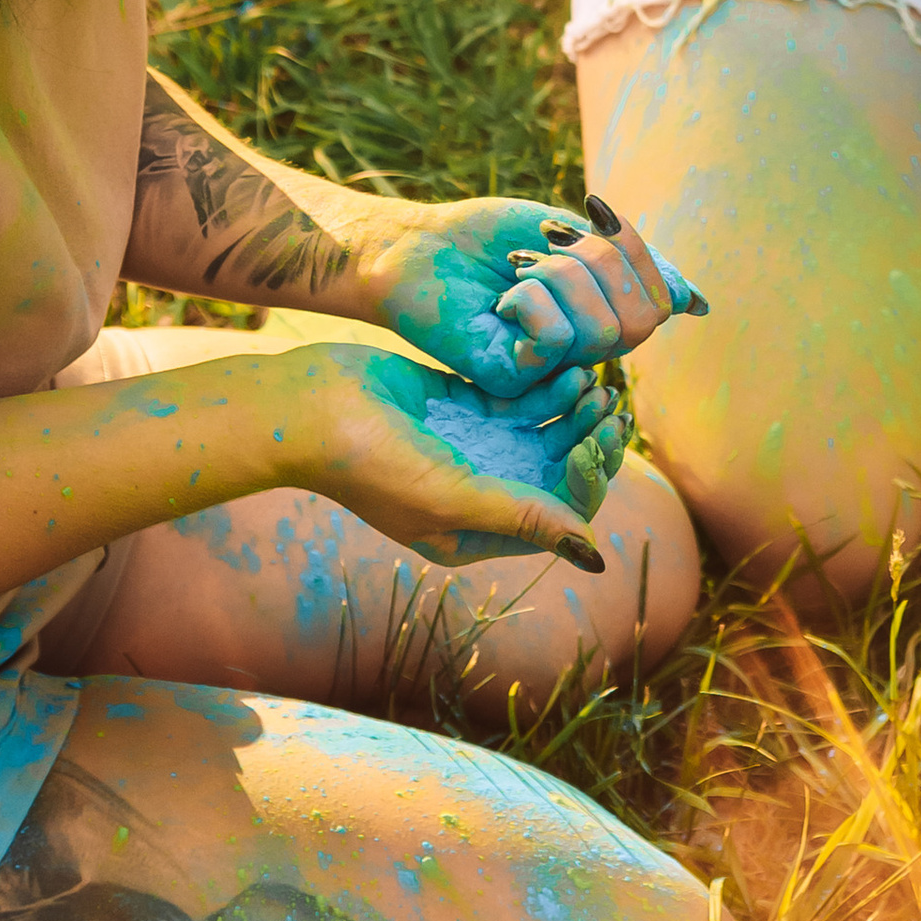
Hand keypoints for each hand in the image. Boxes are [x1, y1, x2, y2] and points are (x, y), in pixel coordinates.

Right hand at [272, 340, 633, 572]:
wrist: (307, 406)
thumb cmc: (369, 462)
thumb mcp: (449, 495)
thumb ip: (521, 515)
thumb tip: (592, 552)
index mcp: (471, 532)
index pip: (552, 518)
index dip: (586, 484)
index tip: (599, 444)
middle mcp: (475, 493)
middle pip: (553, 472)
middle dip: (587, 443)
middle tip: (613, 410)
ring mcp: (467, 446)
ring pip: (540, 432)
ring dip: (571, 411)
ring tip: (595, 382)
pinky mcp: (458, 404)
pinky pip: (516, 400)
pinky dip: (545, 387)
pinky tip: (567, 367)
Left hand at [352, 191, 704, 403]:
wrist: (419, 245)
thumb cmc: (489, 238)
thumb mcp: (575, 238)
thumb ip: (633, 268)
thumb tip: (693, 303)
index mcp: (602, 316)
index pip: (659, 300)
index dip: (634, 252)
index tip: (591, 220)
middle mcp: (584, 350)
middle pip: (640, 318)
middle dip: (597, 264)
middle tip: (544, 251)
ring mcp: (552, 371)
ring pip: (602, 329)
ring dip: (558, 279)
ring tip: (515, 276)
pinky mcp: (516, 382)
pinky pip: (558, 339)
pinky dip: (531, 301)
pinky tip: (499, 302)